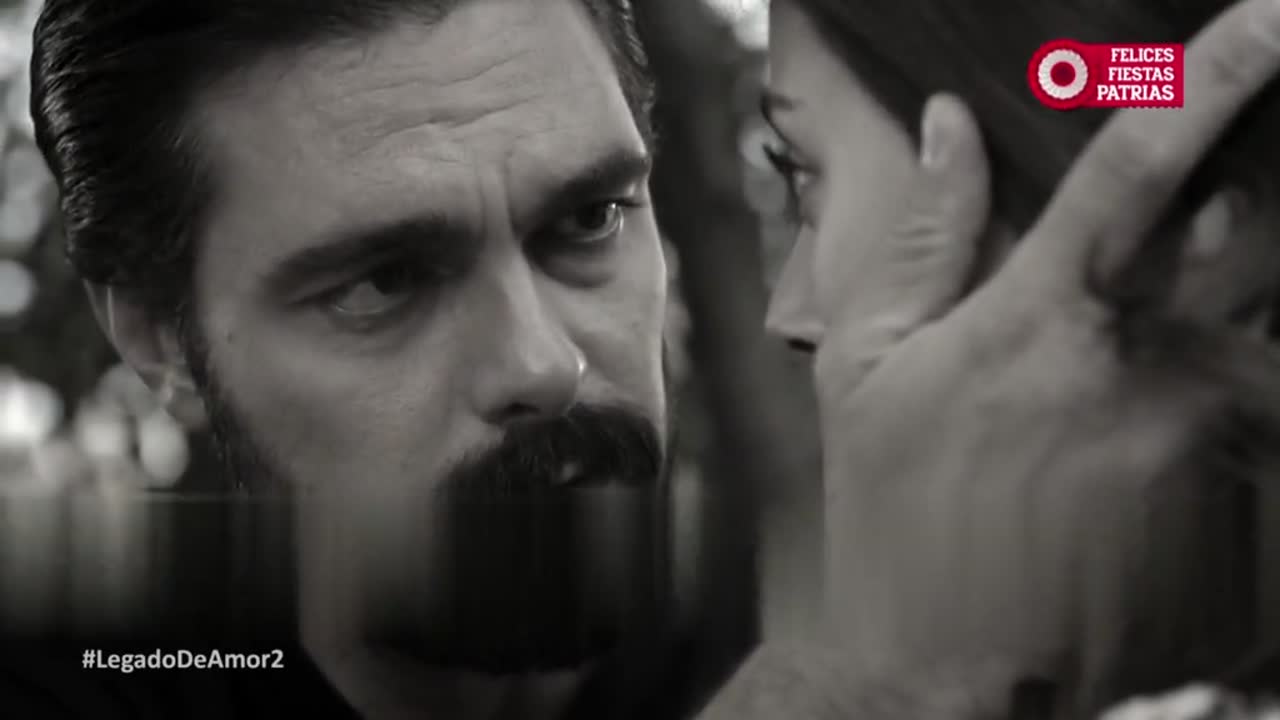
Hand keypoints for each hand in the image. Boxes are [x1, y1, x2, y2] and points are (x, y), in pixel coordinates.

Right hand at [814, 0, 1279, 712]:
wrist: (950, 675)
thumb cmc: (896, 515)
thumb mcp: (869, 371)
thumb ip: (925, 238)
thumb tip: (950, 127)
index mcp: (1046, 320)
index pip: (1140, 165)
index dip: (1215, 75)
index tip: (1273, 16)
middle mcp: (1155, 369)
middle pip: (1251, 230)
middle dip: (1237, 208)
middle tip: (1158, 271)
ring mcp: (1222, 443)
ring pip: (1272, 328)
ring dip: (1224, 325)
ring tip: (1118, 405)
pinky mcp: (1259, 508)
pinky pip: (1273, 416)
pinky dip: (1230, 412)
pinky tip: (1145, 466)